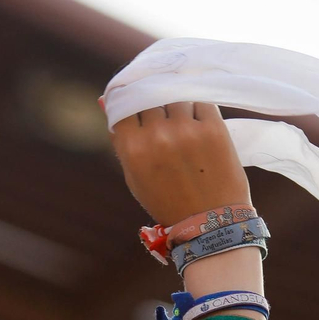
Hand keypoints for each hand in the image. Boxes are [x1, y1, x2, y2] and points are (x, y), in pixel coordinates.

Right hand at [111, 102, 250, 224]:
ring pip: (176, 95)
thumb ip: (120, 137)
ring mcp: (187, 130)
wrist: (211, 224)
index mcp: (133, 148)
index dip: (129, 100)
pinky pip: (201, 101)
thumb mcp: (134, 175)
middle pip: (150, 96)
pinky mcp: (213, 128)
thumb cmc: (168, 202)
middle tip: (164, 121)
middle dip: (155, 105)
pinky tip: (199, 125)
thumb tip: (105, 99)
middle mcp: (158, 135)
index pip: (123, 102)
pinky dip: (198, 109)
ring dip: (177, 105)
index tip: (136, 103)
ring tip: (184, 127)